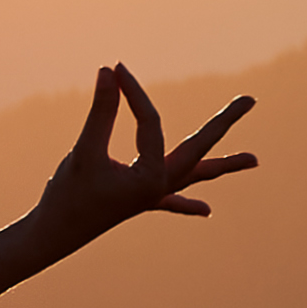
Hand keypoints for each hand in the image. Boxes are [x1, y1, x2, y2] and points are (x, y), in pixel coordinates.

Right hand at [30, 64, 261, 240]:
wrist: (50, 238)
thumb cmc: (67, 197)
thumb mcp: (84, 150)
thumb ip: (101, 111)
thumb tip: (110, 70)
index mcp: (152, 178)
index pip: (152, 124)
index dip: (134, 94)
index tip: (117, 69)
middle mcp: (159, 186)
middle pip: (200, 149)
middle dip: (225, 123)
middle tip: (252, 100)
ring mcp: (151, 195)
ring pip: (194, 175)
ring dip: (222, 167)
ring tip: (255, 160)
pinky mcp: (138, 201)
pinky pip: (170, 202)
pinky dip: (187, 204)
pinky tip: (207, 211)